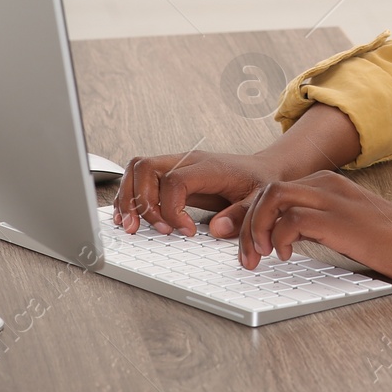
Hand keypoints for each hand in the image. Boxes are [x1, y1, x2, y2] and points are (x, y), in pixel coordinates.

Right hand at [114, 150, 282, 236]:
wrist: (262, 169)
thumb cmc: (260, 183)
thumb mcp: (260, 200)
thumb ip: (241, 215)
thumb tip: (215, 229)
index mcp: (208, 167)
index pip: (174, 180)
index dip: (171, 209)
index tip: (184, 231)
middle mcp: (188, 161)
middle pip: (146, 168)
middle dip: (139, 202)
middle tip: (143, 229)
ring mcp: (177, 164)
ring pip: (137, 169)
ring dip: (129, 198)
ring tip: (130, 226)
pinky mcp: (171, 174)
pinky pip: (141, 178)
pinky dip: (131, 196)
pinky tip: (130, 216)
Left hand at [239, 170, 391, 280]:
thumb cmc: (390, 241)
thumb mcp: (343, 228)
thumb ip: (315, 225)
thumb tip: (281, 240)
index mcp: (326, 184)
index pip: (272, 190)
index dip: (248, 215)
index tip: (238, 242)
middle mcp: (326, 184)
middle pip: (266, 190)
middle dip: (245, 223)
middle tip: (244, 256)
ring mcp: (333, 199)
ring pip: (273, 197)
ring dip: (256, 228)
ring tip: (258, 256)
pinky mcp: (341, 219)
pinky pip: (293, 218)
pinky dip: (279, 237)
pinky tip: (285, 256)